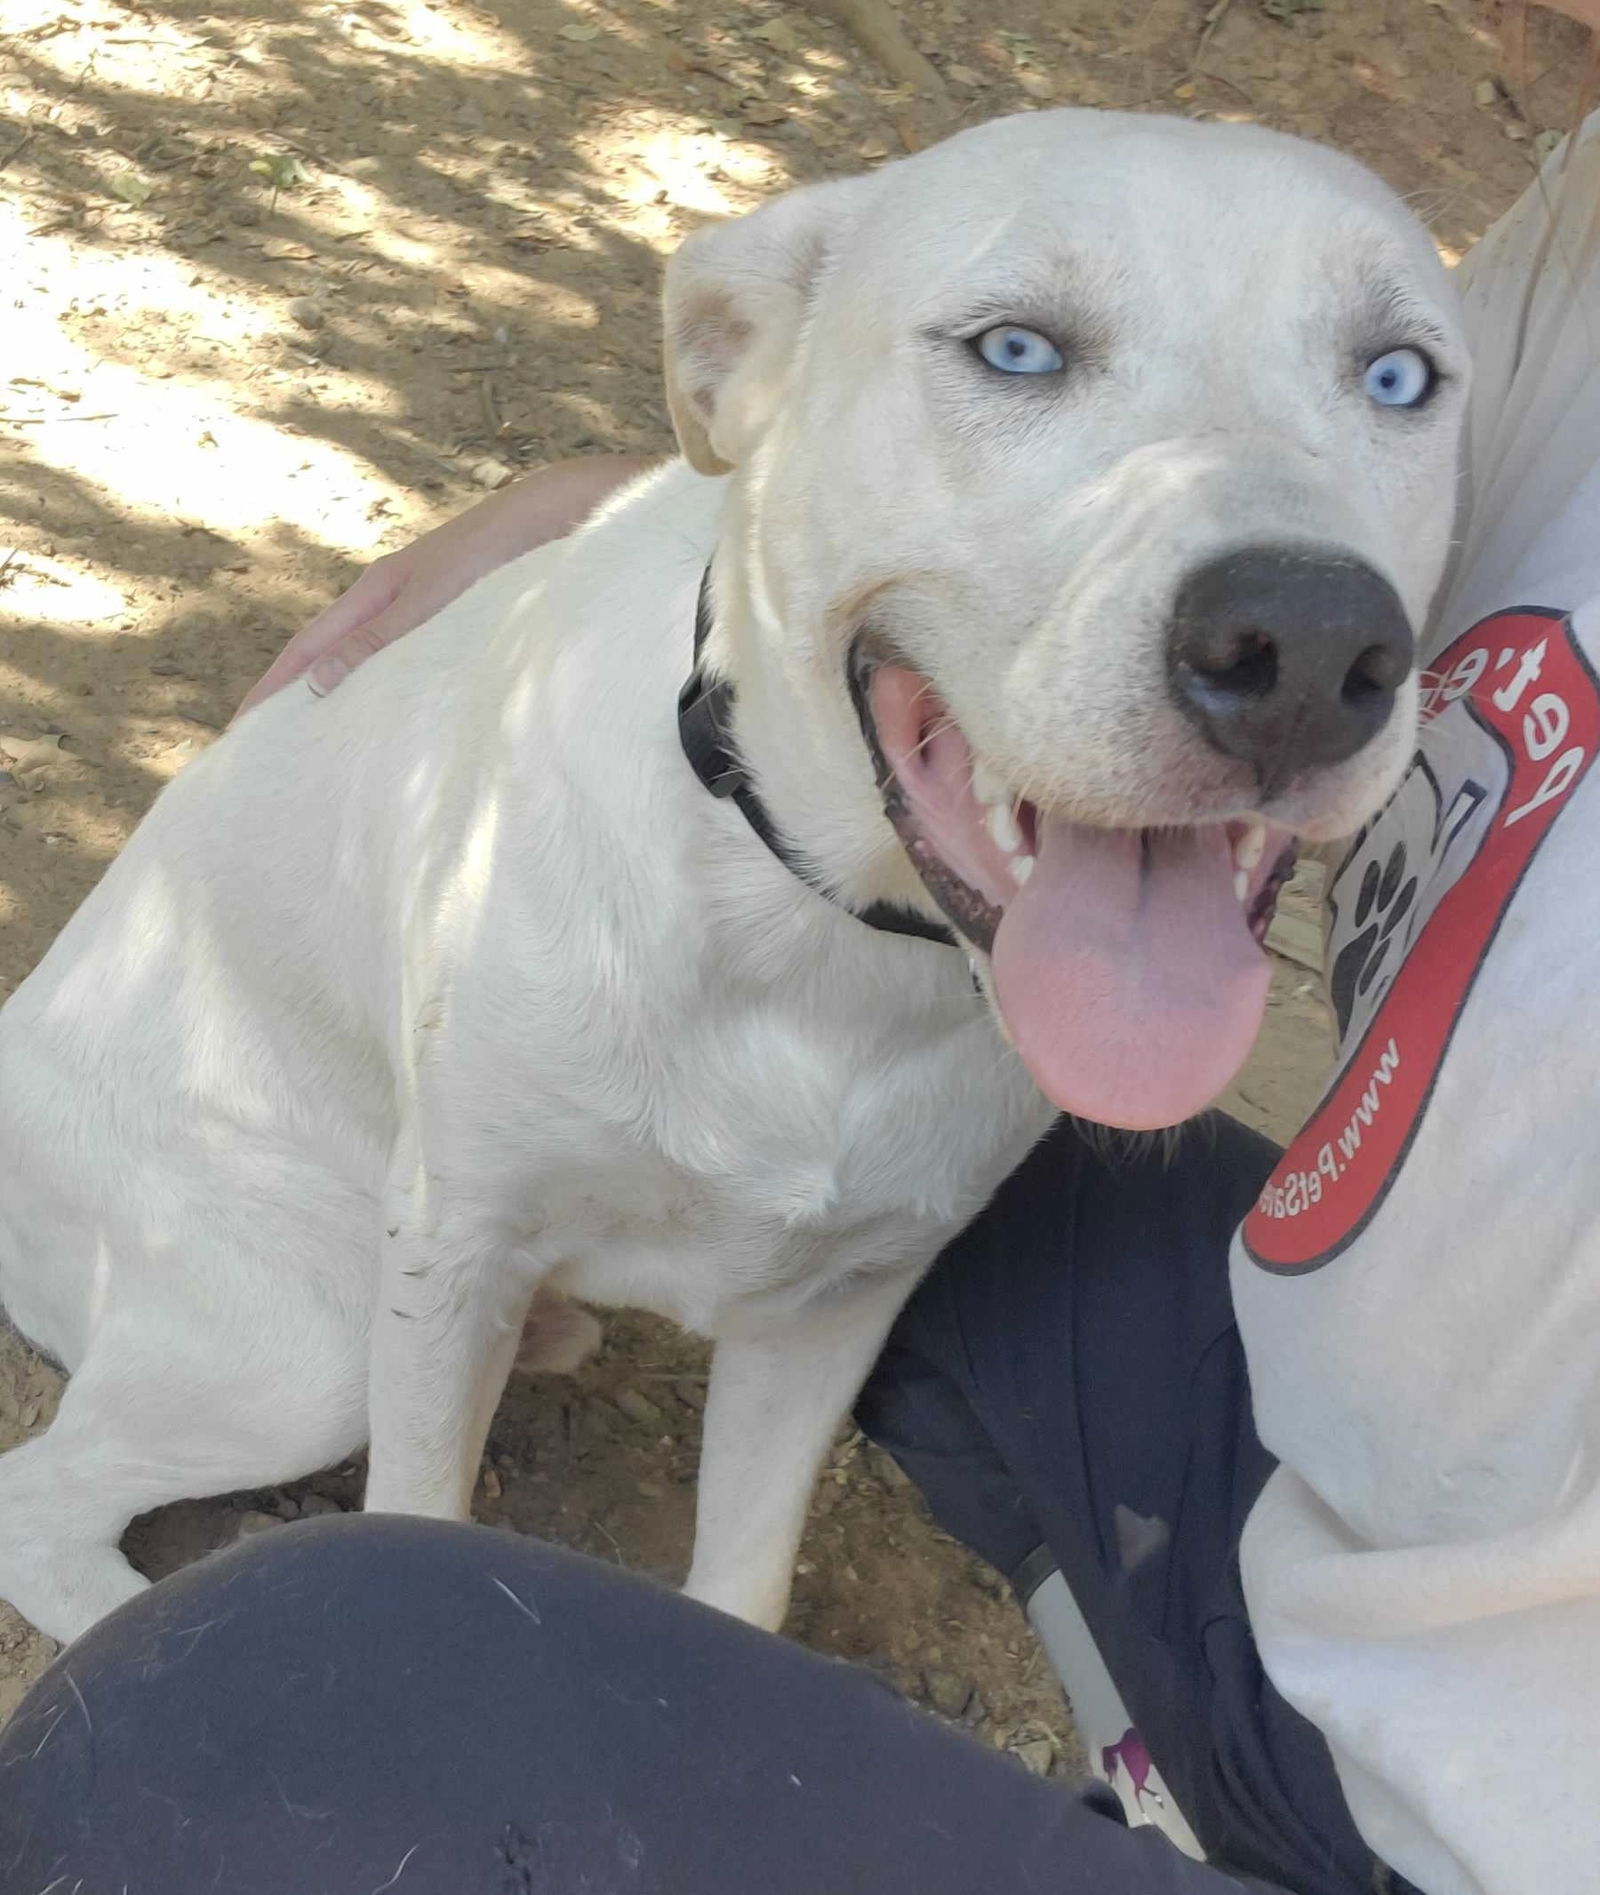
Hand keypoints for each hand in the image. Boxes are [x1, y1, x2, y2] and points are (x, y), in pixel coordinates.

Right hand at [236, 454, 656, 714]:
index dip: (273, 689)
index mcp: (375, 592)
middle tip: (272, 749)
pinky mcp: (456, 617)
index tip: (241, 730)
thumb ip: (380, 639)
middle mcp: (393, 599)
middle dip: (296, 697)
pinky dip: (386, 689)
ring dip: (342, 697)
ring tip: (324, 742)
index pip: (308, 649)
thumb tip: (317, 682)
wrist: (554, 517)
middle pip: (329, 655)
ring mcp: (423, 608)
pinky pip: (404, 661)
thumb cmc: (495, 552)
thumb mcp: (431, 600)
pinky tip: (395, 714)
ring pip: (367, 659)